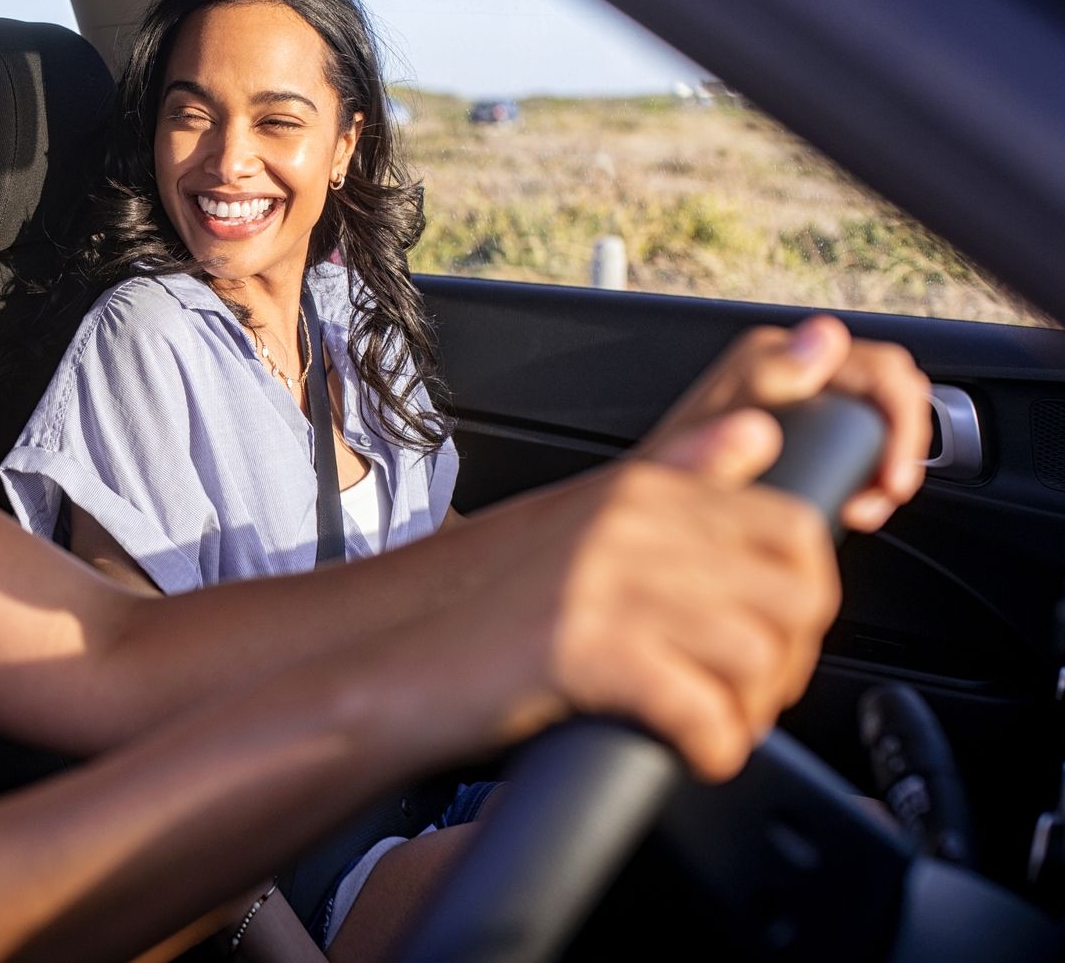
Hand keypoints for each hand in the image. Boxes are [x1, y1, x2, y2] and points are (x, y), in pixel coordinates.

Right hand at [468, 410, 838, 780]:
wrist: (385, 659)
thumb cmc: (475, 605)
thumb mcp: (579, 519)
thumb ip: (671, 477)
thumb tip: (754, 434)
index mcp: (638, 489)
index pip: (791, 525)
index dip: (804, 598)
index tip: (772, 638)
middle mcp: (631, 525)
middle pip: (793, 592)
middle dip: (791, 659)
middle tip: (750, 696)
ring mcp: (608, 584)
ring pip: (758, 654)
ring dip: (753, 709)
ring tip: (717, 728)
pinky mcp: (587, 653)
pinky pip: (702, 712)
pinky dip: (712, 747)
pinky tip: (690, 753)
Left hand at [636, 315, 931, 531]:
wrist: (654, 510)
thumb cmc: (676, 470)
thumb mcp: (722, 426)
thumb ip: (767, 377)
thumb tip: (822, 336)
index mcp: (778, 355)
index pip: (880, 368)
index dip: (902, 419)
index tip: (889, 477)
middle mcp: (794, 369)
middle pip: (890, 393)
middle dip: (900, 445)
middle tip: (878, 495)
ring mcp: (802, 401)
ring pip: (882, 421)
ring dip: (886, 463)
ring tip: (860, 506)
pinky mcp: (805, 434)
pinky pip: (862, 443)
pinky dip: (869, 473)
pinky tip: (852, 503)